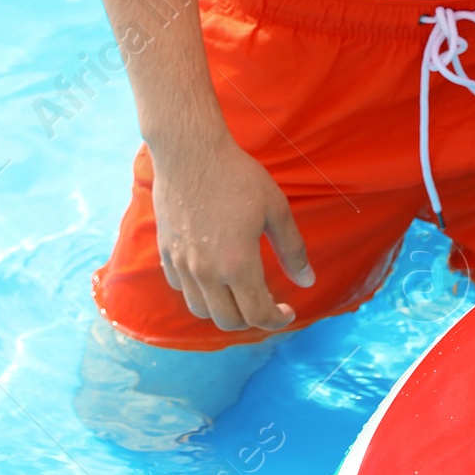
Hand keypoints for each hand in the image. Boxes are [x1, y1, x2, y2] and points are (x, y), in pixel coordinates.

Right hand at [150, 129, 314, 332]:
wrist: (190, 153)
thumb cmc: (237, 176)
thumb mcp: (275, 209)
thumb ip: (292, 249)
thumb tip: (308, 281)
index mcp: (237, 264)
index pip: (257, 314)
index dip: (276, 319)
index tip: (288, 312)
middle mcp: (206, 272)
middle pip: (228, 321)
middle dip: (252, 320)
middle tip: (268, 304)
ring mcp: (182, 265)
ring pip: (201, 310)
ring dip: (224, 311)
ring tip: (241, 294)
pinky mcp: (166, 254)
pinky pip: (182, 289)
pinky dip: (199, 293)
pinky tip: (214, 275)